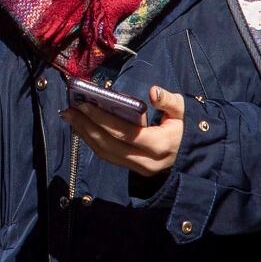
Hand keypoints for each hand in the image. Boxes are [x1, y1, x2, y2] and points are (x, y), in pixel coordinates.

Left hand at [63, 85, 186, 176]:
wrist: (192, 156)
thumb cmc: (186, 129)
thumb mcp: (184, 112)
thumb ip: (169, 101)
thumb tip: (153, 92)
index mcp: (160, 145)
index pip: (125, 133)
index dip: (102, 119)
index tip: (84, 104)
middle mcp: (147, 161)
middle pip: (109, 145)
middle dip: (86, 127)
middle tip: (68, 110)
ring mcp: (139, 168)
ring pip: (106, 154)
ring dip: (85, 135)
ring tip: (70, 117)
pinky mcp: (133, 169)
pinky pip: (108, 157)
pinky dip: (93, 142)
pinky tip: (82, 128)